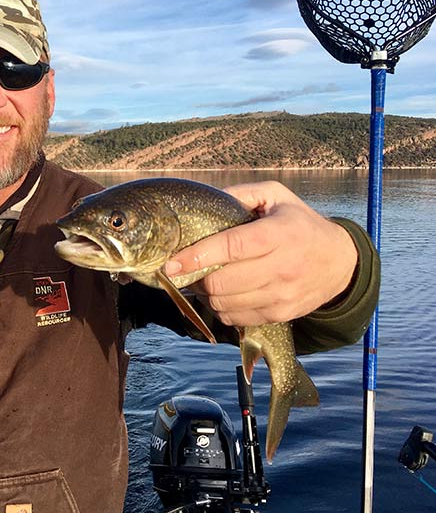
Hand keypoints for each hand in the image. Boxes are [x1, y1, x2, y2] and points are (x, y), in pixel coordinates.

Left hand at [164, 181, 357, 326]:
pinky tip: (224, 294)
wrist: (340, 263)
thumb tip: (206, 200)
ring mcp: (281, 295)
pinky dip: (221, 308)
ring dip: (206, 294)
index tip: (171, 263)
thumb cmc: (300, 224)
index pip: (231, 247)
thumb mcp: (277, 197)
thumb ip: (241, 194)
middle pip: (221, 282)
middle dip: (196, 277)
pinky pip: (235, 318)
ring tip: (205, 279)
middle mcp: (282, 267)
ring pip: (224, 304)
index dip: (197, 256)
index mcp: (279, 234)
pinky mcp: (280, 314)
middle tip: (188, 269)